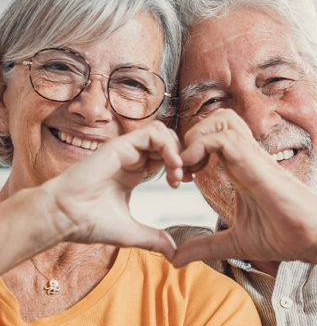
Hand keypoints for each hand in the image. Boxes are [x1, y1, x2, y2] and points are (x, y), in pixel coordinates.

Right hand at [46, 121, 181, 260]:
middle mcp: (132, 157)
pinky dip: (168, 146)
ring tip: (178, 173)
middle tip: (185, 177)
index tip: (183, 184)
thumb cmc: (89, 223)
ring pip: (162, 132)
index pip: (164, 157)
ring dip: (176, 150)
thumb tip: (173, 252)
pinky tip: (172, 166)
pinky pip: (152, 134)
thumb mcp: (131, 232)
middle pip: (166, 142)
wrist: (64, 217)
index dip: (178, 166)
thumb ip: (153, 238)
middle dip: (182, 157)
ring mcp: (126, 149)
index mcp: (134, 172)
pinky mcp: (120, 145)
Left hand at [173, 109, 316, 271]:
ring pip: (221, 120)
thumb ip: (206, 246)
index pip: (212, 137)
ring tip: (189, 168)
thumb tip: (176, 259)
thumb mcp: (234, 242)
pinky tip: (195, 173)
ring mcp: (251, 156)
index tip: (180, 178)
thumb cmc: (283, 235)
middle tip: (181, 168)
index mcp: (239, 167)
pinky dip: (202, 147)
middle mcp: (245, 156)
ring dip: (196, 139)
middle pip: (216, 118)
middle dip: (190, 137)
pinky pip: (225, 138)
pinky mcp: (256, 163)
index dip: (189, 151)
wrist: (314, 239)